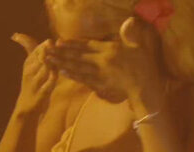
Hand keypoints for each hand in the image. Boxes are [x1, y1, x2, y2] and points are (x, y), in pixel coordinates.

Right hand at [11, 33, 56, 115]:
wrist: (26, 107)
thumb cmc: (32, 85)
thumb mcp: (29, 67)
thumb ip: (29, 51)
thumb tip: (18, 34)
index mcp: (28, 64)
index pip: (36, 50)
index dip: (46, 45)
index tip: (56, 41)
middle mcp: (30, 72)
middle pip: (41, 58)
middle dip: (49, 51)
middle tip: (58, 44)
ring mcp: (35, 83)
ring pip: (44, 69)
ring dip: (52, 62)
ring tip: (61, 55)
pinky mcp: (41, 94)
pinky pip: (47, 84)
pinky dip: (52, 78)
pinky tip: (58, 73)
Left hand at [45, 17, 162, 106]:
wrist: (146, 89)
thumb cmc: (145, 68)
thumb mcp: (139, 47)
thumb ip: (130, 34)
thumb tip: (129, 20)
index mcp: (110, 49)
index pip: (87, 45)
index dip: (72, 43)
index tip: (59, 41)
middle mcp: (102, 60)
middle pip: (78, 55)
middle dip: (62, 52)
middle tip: (47, 50)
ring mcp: (100, 73)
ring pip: (77, 66)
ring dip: (62, 63)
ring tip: (50, 60)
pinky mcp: (101, 84)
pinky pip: (83, 79)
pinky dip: (72, 75)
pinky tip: (62, 72)